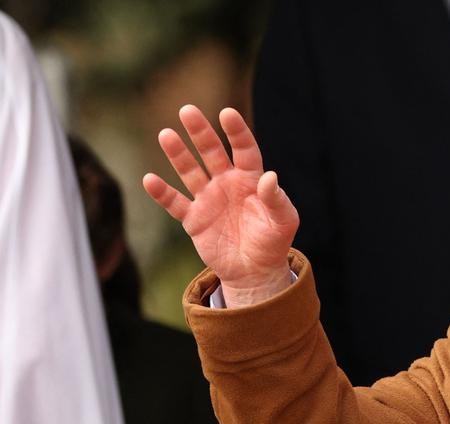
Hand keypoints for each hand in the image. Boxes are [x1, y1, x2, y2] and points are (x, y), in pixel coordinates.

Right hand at [143, 105, 297, 305]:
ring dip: (178, 154)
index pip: (244, 150)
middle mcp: (227, 183)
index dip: (236, 132)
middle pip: (212, 152)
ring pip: (190, 172)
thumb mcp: (283, 221)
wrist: (255, 271)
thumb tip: (270, 176)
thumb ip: (277, 199)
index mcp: (251, 179)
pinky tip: (149, 180)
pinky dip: (162, 193)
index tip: (227, 114)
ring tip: (166, 135)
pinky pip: (175, 203)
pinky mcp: (194, 219)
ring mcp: (208, 199)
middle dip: (200, 132)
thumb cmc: (273, 242)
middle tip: (187, 111)